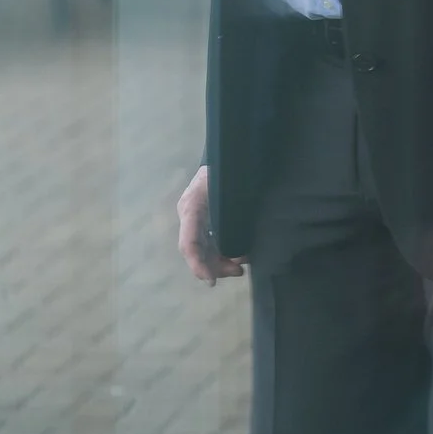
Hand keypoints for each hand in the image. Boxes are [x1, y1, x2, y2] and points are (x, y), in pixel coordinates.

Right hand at [176, 165, 245, 285]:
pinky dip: (222, 253)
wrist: (226, 152)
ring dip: (220, 263)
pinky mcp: (203, 219)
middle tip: (238, 271)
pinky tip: (237, 258)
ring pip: (202, 249)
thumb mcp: (230, 185)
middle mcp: (189, 215)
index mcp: (192, 207)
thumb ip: (234, 211)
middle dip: (215, 266)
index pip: (189, 243)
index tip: (211, 281)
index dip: (198, 264)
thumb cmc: (228, 168)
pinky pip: (209, 242)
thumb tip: (243, 244)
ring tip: (239, 267)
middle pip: (196, 251)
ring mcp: (194, 218)